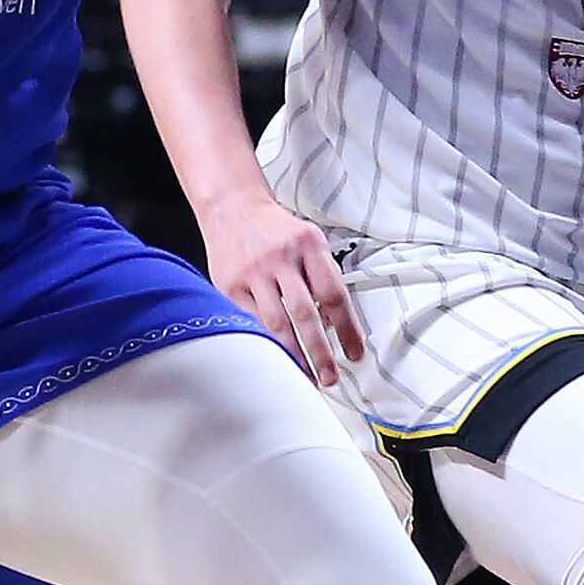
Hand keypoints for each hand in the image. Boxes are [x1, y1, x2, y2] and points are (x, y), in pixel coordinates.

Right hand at [200, 192, 364, 387]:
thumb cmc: (275, 231)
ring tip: (305, 376)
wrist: (233, 208)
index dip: (347, 330)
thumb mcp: (309, 241)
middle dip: (320, 352)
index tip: (354, 353)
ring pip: (276, 324)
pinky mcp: (229, 285)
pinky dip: (264, 343)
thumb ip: (324, 277)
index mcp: (309, 245)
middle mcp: (281, 258)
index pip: (333, 295)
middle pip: (305, 314)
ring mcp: (253, 272)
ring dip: (293, 355)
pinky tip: (275, 358)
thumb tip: (334, 323)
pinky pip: (249, 322)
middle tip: (330, 376)